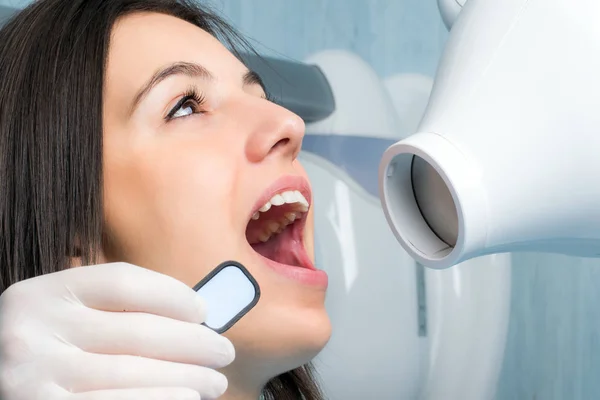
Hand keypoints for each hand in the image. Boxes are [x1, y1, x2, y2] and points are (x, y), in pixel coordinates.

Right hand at [0, 262, 233, 399]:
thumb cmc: (41, 345)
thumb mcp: (60, 314)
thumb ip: (109, 309)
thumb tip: (189, 317)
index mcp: (45, 293)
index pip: (123, 282)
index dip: (172, 294)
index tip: (203, 311)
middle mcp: (35, 330)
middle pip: (138, 330)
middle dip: (194, 343)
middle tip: (223, 352)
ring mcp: (34, 377)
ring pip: (133, 373)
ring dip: (187, 378)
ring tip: (214, 381)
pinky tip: (185, 399)